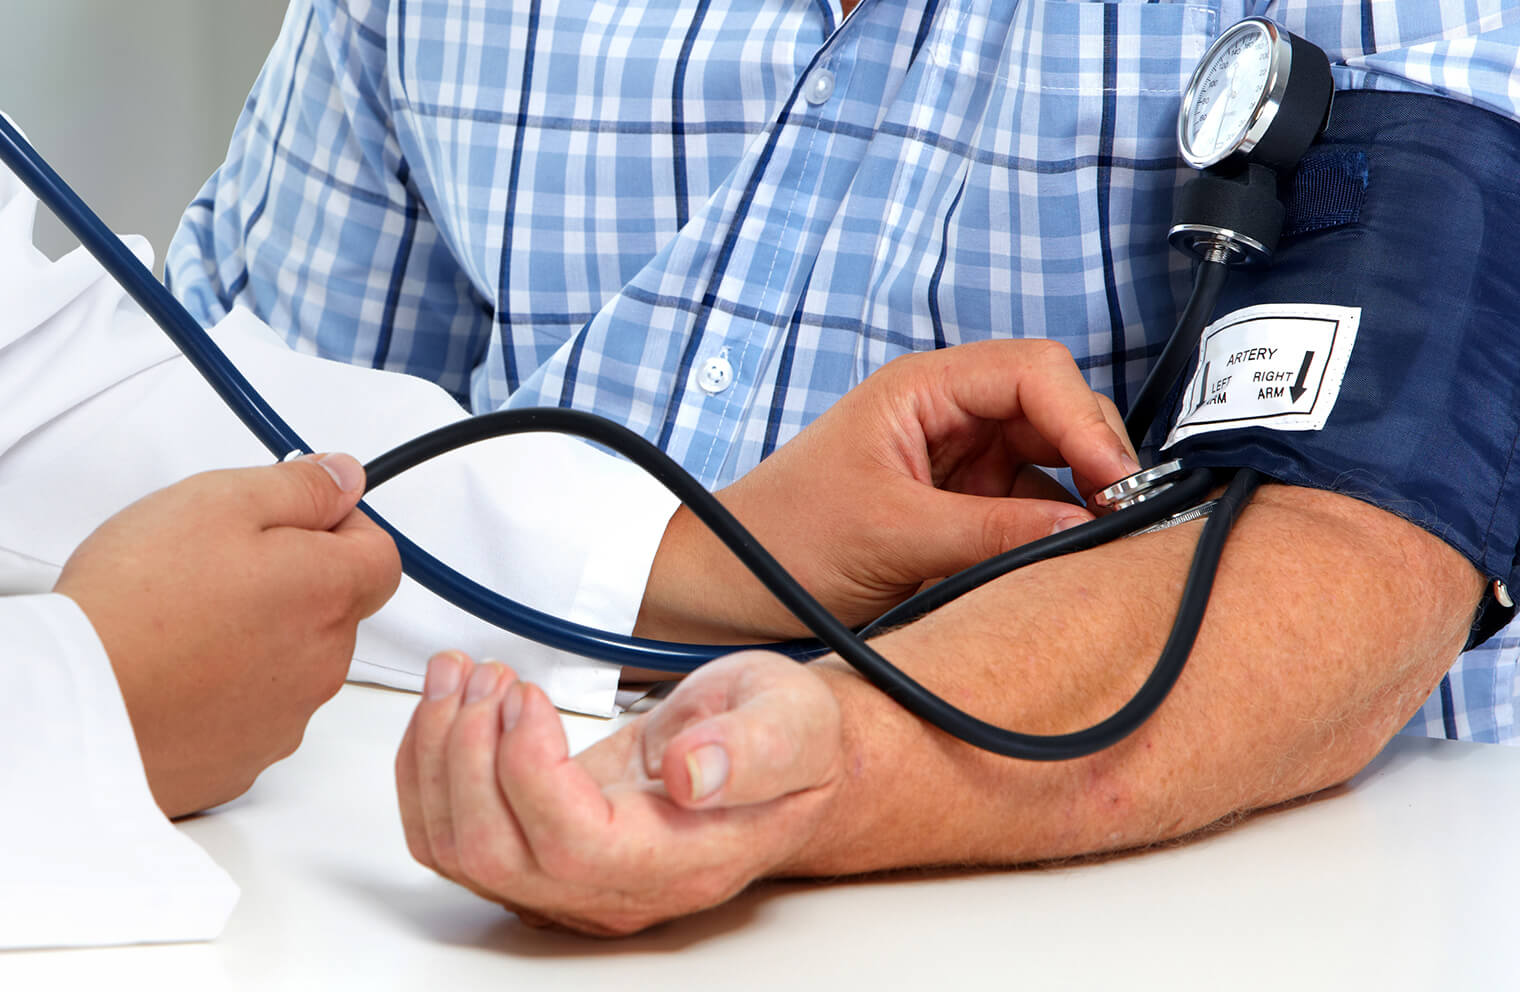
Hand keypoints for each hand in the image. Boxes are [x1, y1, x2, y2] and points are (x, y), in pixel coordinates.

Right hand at [54, 454, 400, 817]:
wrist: (76, 705)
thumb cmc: (137, 604)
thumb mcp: (220, 501)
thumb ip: (299, 487)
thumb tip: (345, 478)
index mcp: (328, 593)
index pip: (380, 554)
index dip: (340, 528)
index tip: (295, 519)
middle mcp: (323, 663)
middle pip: (334, 610)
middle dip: (292, 583)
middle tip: (217, 568)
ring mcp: (287, 718)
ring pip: (293, 664)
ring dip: (258, 639)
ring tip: (184, 623)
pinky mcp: (244, 760)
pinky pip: (252, 714)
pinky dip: (225, 692)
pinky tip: (175, 674)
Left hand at [396, 650, 840, 934]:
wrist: (779, 757)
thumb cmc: (786, 739)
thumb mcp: (792, 722)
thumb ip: (755, 749)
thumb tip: (694, 775)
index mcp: (682, 860)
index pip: (571, 845)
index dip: (528, 771)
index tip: (528, 696)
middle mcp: (617, 887)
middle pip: (497, 856)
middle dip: (466, 754)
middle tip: (486, 675)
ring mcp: (572, 878)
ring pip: (459, 851)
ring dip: (436, 757)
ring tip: (462, 676)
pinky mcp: (540, 850)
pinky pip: (454, 836)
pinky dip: (429, 771)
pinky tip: (450, 710)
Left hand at [636, 339, 1136, 641]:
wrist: (725, 587)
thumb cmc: (781, 539)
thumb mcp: (892, 535)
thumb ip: (992, 532)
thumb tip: (1084, 528)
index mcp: (922, 389)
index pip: (1033, 372)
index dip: (1084, 420)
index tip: (1115, 480)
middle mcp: (946, 415)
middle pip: (1055, 411)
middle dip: (1094, 457)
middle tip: (1123, 518)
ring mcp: (956, 462)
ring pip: (1050, 463)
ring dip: (1079, 497)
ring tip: (1100, 545)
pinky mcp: (958, 509)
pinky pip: (1026, 509)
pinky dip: (1052, 531)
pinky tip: (1063, 560)